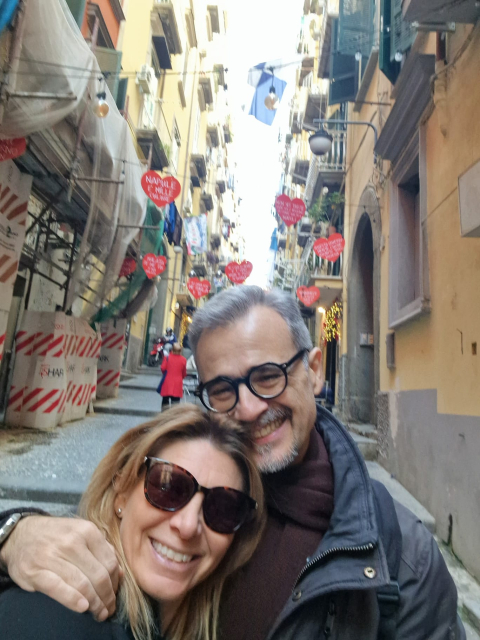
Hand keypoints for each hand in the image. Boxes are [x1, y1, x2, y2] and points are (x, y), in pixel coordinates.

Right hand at [0, 515, 120, 620]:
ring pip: (82, 584)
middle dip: (107, 597)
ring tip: (99, 613)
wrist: (21, 535)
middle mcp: (72, 541)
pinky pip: (59, 589)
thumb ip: (102, 549)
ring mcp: (52, 556)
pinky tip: (83, 608)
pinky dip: (73, 600)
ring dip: (95, 604)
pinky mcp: (35, 571)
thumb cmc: (57, 536)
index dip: (115, 583)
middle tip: (108, 609)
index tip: (114, 594)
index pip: (110, 562)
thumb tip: (120, 573)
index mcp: (87, 530)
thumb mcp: (81, 533)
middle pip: (99, 575)